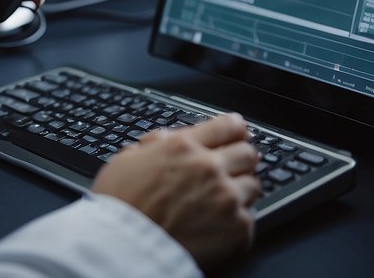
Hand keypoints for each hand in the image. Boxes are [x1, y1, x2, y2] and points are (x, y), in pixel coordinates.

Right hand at [91, 113, 259, 269]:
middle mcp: (209, 168)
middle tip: (229, 170)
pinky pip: (249, 218)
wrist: (125, 247)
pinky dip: (236, 222)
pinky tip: (218, 225)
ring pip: (252, 185)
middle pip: (247, 153)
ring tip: (220, 203)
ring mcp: (227, 198)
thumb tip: (165, 139)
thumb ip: (153, 146)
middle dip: (240, 159)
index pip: (228, 126)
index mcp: (184, 147)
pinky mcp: (238, 228)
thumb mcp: (126, 161)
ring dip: (239, 191)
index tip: (237, 134)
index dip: (235, 129)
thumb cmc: (120, 206)